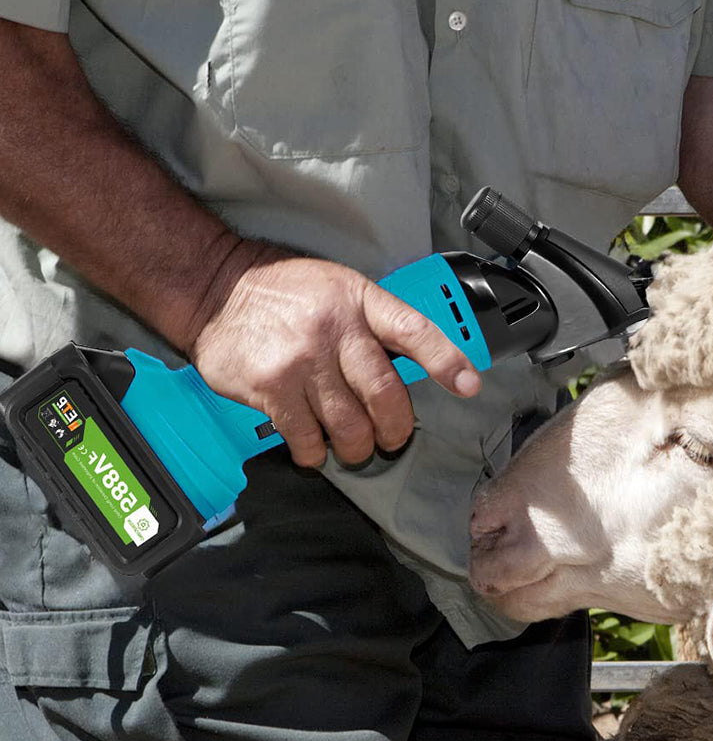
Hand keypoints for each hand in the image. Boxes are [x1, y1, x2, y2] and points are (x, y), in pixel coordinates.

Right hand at [189, 245, 481, 467]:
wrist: (216, 288)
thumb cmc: (286, 292)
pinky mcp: (270, 388)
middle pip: (384, 394)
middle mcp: (335, 329)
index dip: (446, 361)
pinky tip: (314, 447)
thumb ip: (376, 324)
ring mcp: (302, 360)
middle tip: (392, 439)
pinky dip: (315, 452)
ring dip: (356, 447)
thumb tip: (415, 367)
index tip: (469, 386)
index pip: (415, 332)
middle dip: (395, 428)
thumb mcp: (341, 288)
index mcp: (361, 301)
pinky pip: (306, 437)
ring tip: (353, 448)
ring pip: (348, 425)